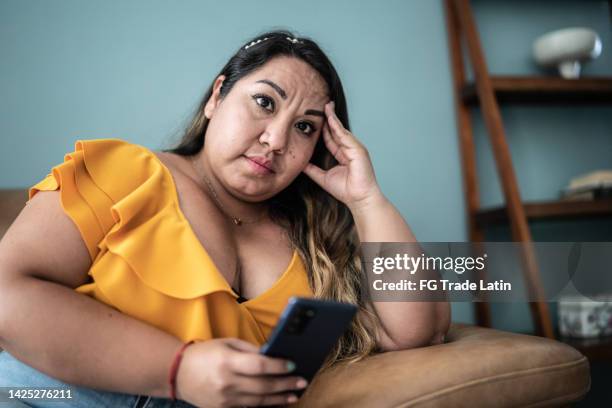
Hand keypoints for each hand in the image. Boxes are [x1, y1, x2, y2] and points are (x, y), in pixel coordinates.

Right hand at [175, 338, 306, 406]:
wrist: (178, 373)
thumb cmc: (206, 353)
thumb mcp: (227, 343)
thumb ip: (251, 350)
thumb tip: (274, 354)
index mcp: (227, 362)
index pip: (259, 366)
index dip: (278, 366)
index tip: (293, 364)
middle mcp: (226, 382)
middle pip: (263, 385)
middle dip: (285, 384)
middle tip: (302, 381)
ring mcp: (225, 399)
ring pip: (259, 400)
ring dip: (280, 398)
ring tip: (295, 394)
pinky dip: (265, 405)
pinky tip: (278, 402)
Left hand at [302, 101, 383, 210]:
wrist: (358, 199)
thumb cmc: (345, 190)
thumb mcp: (322, 177)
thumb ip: (312, 169)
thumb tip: (300, 164)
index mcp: (343, 155)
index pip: (331, 138)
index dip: (324, 128)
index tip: (315, 118)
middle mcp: (349, 149)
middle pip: (337, 130)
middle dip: (329, 117)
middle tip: (322, 103)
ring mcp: (355, 148)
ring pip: (341, 130)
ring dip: (333, 117)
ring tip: (326, 105)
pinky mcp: (358, 150)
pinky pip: (345, 136)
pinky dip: (337, 126)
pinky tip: (330, 118)